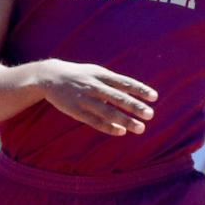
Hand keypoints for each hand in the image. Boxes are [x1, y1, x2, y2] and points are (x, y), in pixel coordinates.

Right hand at [38, 59, 156, 135]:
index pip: (125, 82)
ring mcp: (84, 99)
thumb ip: (114, 81)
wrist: (49, 76)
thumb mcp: (97, 72)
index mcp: (101, 75)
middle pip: (118, 97)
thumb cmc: (80, 75)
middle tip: (151, 114)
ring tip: (141, 128)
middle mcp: (94, 86)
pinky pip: (94, 121)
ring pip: (107, 112)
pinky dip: (108, 127)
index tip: (154, 97)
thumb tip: (135, 91)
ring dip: (125, 121)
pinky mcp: (76, 111)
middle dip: (135, 106)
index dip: (140, 89)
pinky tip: (121, 132)